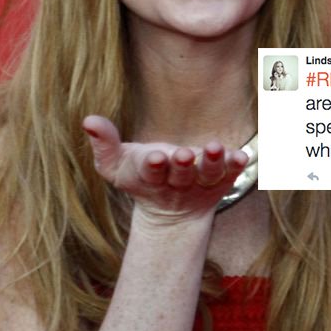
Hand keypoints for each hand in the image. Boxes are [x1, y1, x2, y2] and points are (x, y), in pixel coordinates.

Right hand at [83, 115, 248, 223]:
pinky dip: (236, 166)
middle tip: (185, 154)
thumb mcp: (115, 164)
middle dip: (183, 165)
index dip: (153, 166)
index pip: (150, 172)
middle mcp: (177, 183)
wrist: (170, 210)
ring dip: (214, 162)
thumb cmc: (139, 177)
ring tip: (218, 148)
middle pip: (181, 175)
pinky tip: (242, 156)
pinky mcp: (221, 182)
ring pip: (209, 175)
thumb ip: (103, 143)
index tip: (156, 157)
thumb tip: (88, 120)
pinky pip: (230, 175)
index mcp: (150, 177)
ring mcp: (200, 184)